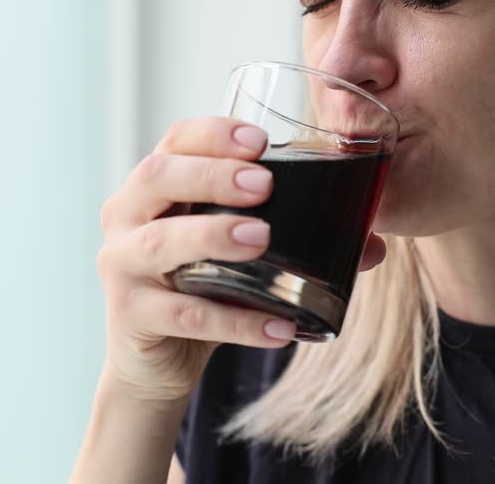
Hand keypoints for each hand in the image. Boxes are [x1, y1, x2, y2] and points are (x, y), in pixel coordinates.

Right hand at [95, 116, 386, 402]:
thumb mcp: (239, 254)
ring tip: (261, 239)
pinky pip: (182, 314)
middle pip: (156, 177)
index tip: (260, 141)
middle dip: (211, 175)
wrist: (156, 360)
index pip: (174, 141)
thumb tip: (374, 244)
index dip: (213, 134)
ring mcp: (120, 265)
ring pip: (159, 242)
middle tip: (263, 184)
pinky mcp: (130, 314)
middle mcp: (125, 217)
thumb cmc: (201, 287)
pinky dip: (234, 320)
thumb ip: (297, 239)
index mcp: (153, 188)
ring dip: (212, 235)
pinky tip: (278, 324)